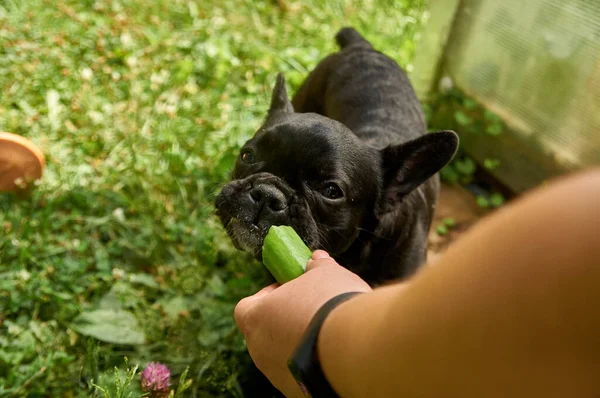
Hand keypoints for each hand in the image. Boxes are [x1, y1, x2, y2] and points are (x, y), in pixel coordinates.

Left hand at [234, 250, 371, 396]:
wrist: (355, 349)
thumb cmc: (331, 304)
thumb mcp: (326, 274)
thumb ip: (317, 267)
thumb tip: (316, 259)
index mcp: (256, 318)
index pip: (246, 307)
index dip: (266, 297)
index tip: (287, 291)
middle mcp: (259, 351)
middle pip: (264, 333)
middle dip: (284, 321)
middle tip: (309, 310)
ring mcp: (277, 376)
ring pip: (281, 356)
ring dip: (298, 344)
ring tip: (327, 333)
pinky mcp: (297, 393)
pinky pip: (299, 375)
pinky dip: (312, 364)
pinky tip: (334, 354)